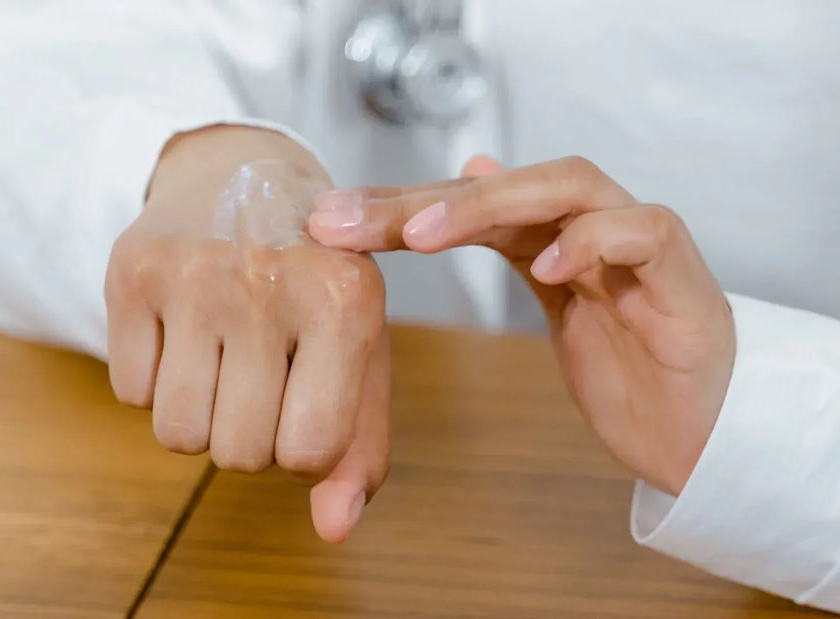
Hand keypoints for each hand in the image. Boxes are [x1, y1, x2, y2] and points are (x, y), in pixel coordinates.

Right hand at [105, 126, 389, 540]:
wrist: (241, 171)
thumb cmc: (313, 281)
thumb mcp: (359, 352)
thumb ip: (359, 447)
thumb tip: (333, 529)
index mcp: (346, 301)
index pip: (308, 452)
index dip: (301, 448)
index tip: (303, 403)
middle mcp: (270, 280)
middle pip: (237, 454)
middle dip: (248, 436)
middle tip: (258, 376)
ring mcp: (194, 272)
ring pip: (176, 435)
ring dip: (199, 417)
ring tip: (220, 357)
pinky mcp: (132, 269)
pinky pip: (128, 395)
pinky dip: (154, 382)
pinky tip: (180, 331)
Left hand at [308, 156, 733, 495]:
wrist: (706, 431)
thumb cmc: (631, 371)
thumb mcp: (554, 305)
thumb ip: (510, 242)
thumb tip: (465, 176)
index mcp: (551, 235)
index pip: (464, 202)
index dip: (396, 207)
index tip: (328, 224)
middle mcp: (592, 225)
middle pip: (504, 186)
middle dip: (420, 200)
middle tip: (349, 221)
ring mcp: (638, 244)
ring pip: (568, 188)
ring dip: (492, 204)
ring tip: (424, 234)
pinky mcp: (681, 278)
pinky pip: (642, 232)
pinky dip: (592, 240)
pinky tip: (546, 262)